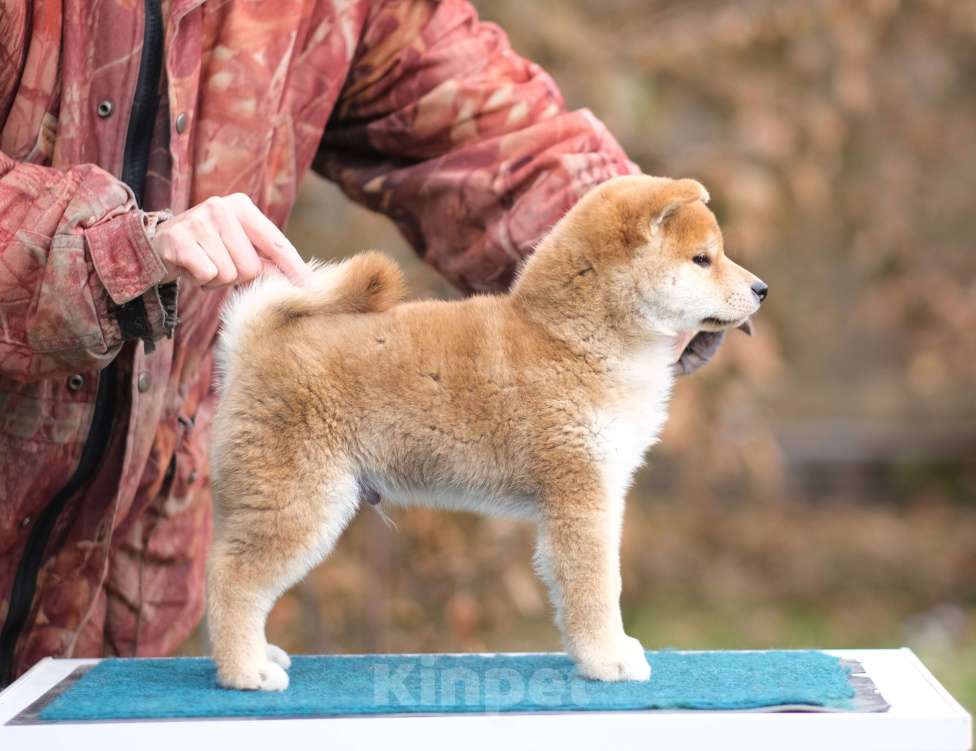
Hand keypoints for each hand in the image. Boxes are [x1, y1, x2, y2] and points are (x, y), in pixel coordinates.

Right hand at [153, 193, 309, 287]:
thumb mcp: (240, 249)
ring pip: (229, 274)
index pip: (277, 243)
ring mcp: (198, 220)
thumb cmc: (210, 249)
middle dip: (238, 276)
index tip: (311, 289)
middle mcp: (222, 207)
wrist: (158, 245)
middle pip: (251, 267)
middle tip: (220, 265)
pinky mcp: (178, 238)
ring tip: (205, 264)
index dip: (294, 269)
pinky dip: (200, 280)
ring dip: (217, 279)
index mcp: (243, 207)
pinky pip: (207, 274)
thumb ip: (268, 262)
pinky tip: (191, 268)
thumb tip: (302, 284)